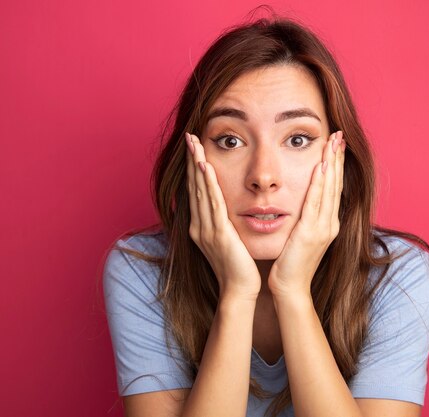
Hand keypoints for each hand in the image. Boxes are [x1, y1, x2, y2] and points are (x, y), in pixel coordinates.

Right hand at [186, 133, 260, 300]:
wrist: (239, 290)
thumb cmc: (238, 267)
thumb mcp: (229, 240)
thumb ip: (225, 223)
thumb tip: (228, 209)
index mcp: (202, 226)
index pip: (197, 191)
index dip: (194, 168)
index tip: (194, 148)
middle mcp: (200, 225)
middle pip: (194, 186)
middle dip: (192, 160)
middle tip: (190, 136)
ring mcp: (207, 229)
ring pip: (200, 190)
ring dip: (197, 165)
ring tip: (194, 143)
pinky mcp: (218, 233)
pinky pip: (212, 204)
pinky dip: (208, 184)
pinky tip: (205, 167)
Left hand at [268, 131, 345, 298]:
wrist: (290, 288)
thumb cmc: (291, 264)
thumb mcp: (301, 237)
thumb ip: (305, 219)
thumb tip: (302, 203)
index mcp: (327, 222)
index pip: (333, 187)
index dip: (335, 165)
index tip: (336, 144)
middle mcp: (329, 222)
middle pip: (335, 183)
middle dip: (337, 157)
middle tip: (339, 134)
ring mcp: (323, 227)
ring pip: (329, 189)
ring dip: (332, 163)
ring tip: (334, 142)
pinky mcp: (311, 232)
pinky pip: (316, 203)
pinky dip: (320, 184)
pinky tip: (321, 167)